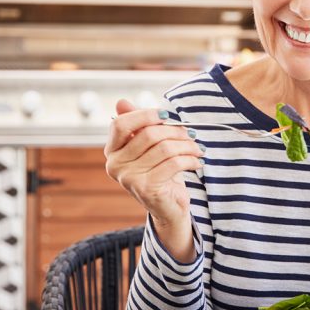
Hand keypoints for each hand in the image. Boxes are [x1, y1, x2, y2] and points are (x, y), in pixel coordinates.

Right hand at [104, 99, 203, 228]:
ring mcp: (129, 178)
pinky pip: (173, 164)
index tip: (167, 115)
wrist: (168, 208)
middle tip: (191, 133)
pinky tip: (197, 162)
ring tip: (197, 148)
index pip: (121, 124)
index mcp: (112, 151)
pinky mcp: (146, 188)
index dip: (145, 115)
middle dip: (175, 131)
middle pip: (148, 134)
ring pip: (164, 148)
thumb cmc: (160, 172)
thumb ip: (137, 125)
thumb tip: (121, 102)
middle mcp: (115, 165)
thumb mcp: (149, 147)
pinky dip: (190, 160)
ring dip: (187, 145)